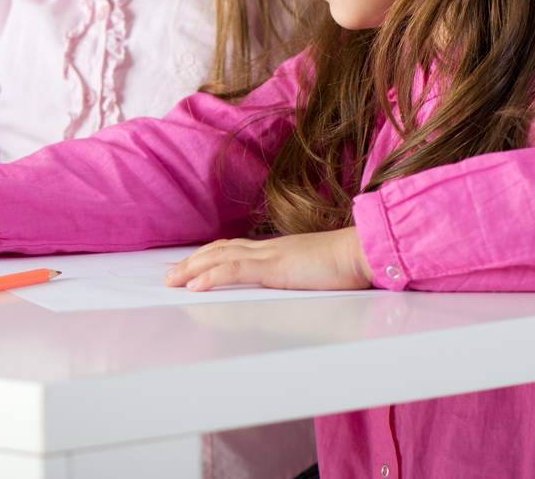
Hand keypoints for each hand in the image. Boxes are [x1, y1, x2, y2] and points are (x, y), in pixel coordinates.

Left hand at [165, 227, 372, 291]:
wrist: (365, 252)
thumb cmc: (349, 265)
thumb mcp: (315, 272)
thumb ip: (298, 276)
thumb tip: (290, 285)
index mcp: (277, 249)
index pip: (234, 249)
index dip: (210, 256)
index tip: (191, 266)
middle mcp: (268, 248)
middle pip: (220, 250)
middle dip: (192, 262)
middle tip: (169, 276)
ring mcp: (270, 256)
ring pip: (220, 259)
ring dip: (192, 269)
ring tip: (172, 281)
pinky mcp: (275, 267)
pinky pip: (235, 271)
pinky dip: (212, 277)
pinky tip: (195, 286)